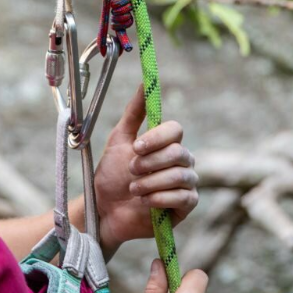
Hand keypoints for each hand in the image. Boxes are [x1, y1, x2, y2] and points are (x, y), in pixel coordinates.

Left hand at [95, 84, 197, 257]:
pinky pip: (184, 197)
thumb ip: (134, 112)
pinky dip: (160, 198)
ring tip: (133, 189)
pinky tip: (145, 202)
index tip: (135, 147)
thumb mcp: (119, 139)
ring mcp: (186, 183)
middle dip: (150, 163)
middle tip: (131, 171)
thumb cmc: (113, 175)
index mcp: (166, 143)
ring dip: (151, 182)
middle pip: (179, 152)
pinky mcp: (186, 206)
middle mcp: (180, 161)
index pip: (175, 130)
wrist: (106, 210)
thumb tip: (144, 83)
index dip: (156, 138)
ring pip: (180, 176)